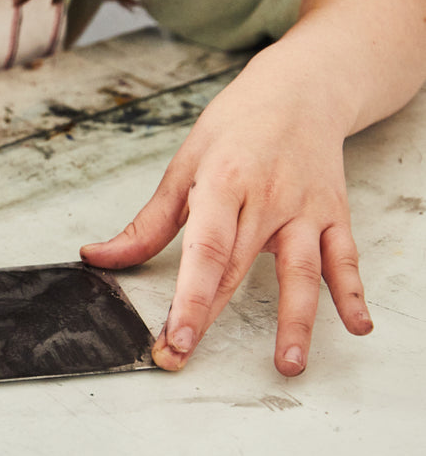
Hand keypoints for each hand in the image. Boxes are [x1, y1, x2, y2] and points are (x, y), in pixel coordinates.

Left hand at [79, 61, 371, 375]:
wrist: (299, 90)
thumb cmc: (235, 128)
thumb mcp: (182, 166)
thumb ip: (146, 223)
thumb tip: (99, 258)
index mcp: (223, 184)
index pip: (204, 252)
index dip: (189, 299)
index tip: (174, 338)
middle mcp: (268, 199)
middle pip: (238, 269)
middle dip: (209, 318)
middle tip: (183, 358)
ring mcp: (305, 209)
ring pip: (303, 272)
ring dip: (296, 321)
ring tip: (288, 364)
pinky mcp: (333, 214)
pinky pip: (345, 258)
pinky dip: (353, 292)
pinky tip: (356, 326)